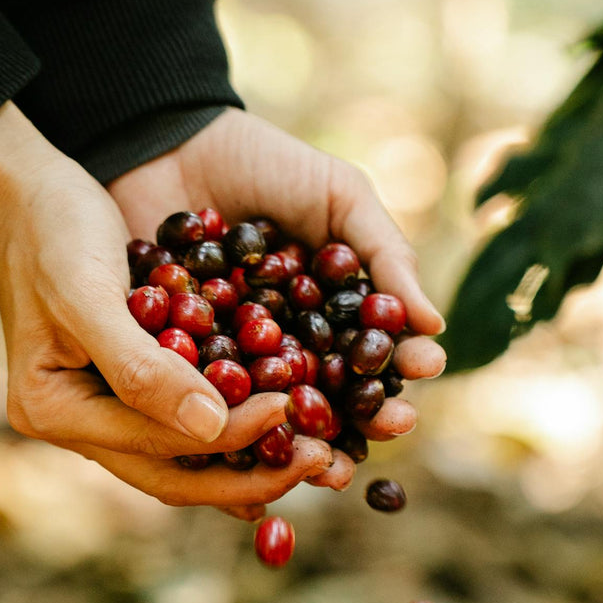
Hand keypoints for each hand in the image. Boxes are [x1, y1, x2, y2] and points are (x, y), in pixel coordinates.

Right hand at [0, 103, 328, 512]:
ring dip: (256, 464)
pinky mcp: (141, 394)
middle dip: (255, 476)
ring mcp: (112, 416)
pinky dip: (243, 435)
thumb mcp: (87, 292)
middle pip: (180, 477)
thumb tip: (211, 428)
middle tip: (324, 460)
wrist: (35, 196)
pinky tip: (289, 436)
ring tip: (319, 457)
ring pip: (193, 462)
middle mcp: (85, 427)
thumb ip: (141, 366)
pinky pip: (197, 428)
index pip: (160, 445)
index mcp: (58, 411)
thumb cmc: (53, 232)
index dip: (232, 435)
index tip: (291, 407)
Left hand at [108, 108, 446, 514]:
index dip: (406, 363)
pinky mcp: (189, 370)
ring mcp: (245, 364)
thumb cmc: (266, 164)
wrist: (166, 143)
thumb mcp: (339, 197)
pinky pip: (215, 406)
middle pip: (340, 398)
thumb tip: (435, 323)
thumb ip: (386, 254)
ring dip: (312, 442)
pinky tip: (258, 449)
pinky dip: (236, 428)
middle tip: (393, 425)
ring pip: (283, 416)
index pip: (380, 352)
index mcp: (340, 314)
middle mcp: (300, 348)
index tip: (426, 366)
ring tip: (333, 459)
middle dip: (370, 417)